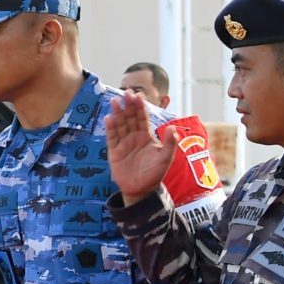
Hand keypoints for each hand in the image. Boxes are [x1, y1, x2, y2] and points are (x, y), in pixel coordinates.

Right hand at [105, 91, 175, 205]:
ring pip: (120, 125)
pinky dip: (110, 128)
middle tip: (127, 93)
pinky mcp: (114, 152)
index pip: (142, 118)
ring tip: (115, 102)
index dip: (140, 107)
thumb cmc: (154, 174)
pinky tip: (109, 118)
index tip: (138, 96)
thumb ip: (170, 144)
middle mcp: (133, 137)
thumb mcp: (165, 159)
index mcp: (146, 136)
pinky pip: (111, 138)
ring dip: (118, 113)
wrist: (141, 190)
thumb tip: (173, 128)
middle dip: (128, 106)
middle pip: (130, 118)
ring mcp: (123, 143)